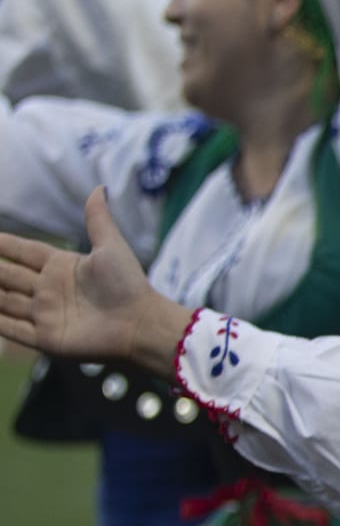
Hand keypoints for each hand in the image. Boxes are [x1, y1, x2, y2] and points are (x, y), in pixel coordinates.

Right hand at [0, 190, 189, 370]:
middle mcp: (49, 290)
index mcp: (62, 267)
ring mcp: (45, 314)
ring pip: (3, 301)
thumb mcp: (111, 247)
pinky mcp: (45, 338)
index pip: (23, 252)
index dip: (4, 244)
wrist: (140, 324)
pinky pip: (10, 328)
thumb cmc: (128, 285)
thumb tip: (99, 187)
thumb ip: (98, 219)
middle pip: (7, 275)